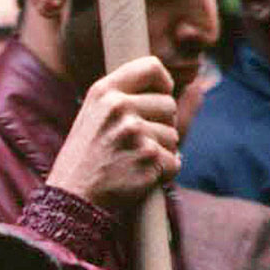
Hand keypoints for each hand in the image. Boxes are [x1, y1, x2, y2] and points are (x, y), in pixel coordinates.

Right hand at [47, 58, 178, 213]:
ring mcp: (134, 132)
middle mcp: (119, 107)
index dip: (163, 83)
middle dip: (161, 127)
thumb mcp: (98, 118)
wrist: (70, 201)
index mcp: (104, 92)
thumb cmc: (86, 161)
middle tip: (138, 145)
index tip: (160, 97)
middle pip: (168, 105)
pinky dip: (162, 174)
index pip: (151, 67)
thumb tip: (199, 87)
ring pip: (173, 136)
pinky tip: (140, 179)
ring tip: (133, 164)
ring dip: (161, 153)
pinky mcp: (147, 159)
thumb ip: (136, 98)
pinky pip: (174, 162)